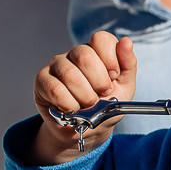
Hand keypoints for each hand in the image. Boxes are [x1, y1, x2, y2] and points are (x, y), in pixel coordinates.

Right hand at [29, 31, 137, 163]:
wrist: (88, 130)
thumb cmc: (106, 106)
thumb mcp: (125, 88)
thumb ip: (128, 65)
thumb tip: (126, 41)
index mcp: (96, 51)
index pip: (101, 39)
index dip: (110, 59)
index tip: (114, 77)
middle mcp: (75, 54)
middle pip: (84, 55)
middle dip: (99, 82)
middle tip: (102, 95)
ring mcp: (56, 65)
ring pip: (69, 74)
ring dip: (85, 97)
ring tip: (88, 105)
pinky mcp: (42, 80)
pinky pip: (55, 90)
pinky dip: (69, 105)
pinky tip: (73, 109)